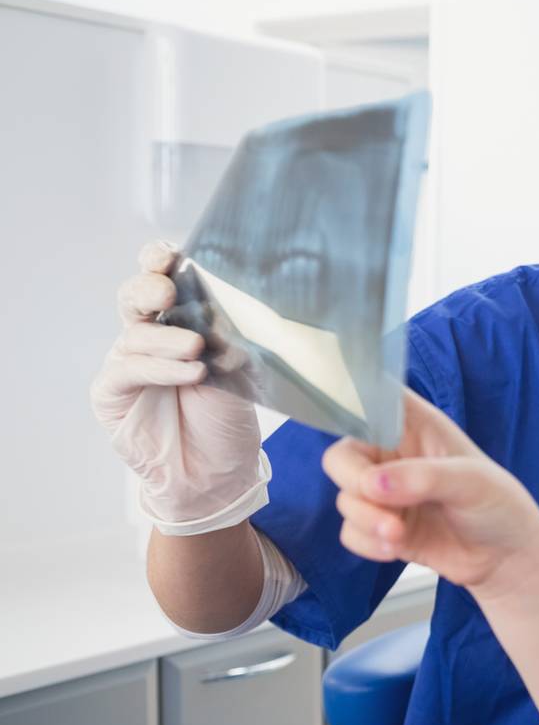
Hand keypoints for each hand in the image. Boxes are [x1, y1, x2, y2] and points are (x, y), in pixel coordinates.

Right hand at [90, 241, 262, 522]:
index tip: (171, 252)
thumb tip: (225, 309)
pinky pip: (128, 369)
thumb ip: (228, 338)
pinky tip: (190, 371)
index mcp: (179, 320)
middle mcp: (149, 336)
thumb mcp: (241, 371)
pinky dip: (159, 367)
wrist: (217, 472)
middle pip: (134, 297)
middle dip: (149, 286)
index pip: (161, 279)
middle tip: (170, 290)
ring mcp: (128, 362)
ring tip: (197, 349)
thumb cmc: (228, 418)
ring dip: (167, 338)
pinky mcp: (112, 392)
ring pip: (136, 333)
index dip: (158, 260)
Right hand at [322, 389, 538, 595]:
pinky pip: (350, 531)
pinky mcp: (381, 527)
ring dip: (365, 518)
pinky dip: (365, 542)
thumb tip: (374, 483)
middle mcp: (394, 455)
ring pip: (345, 497)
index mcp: (417, 425)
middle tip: (375, 497)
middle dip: (352, 480)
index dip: (352, 402)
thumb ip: (424, 478)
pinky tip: (394, 549)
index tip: (356, 428)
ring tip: (398, 534)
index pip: (374, 398)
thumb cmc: (499, 505)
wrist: (505, 558)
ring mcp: (385, 493)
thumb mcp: (472, 483)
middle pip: (343, 455)